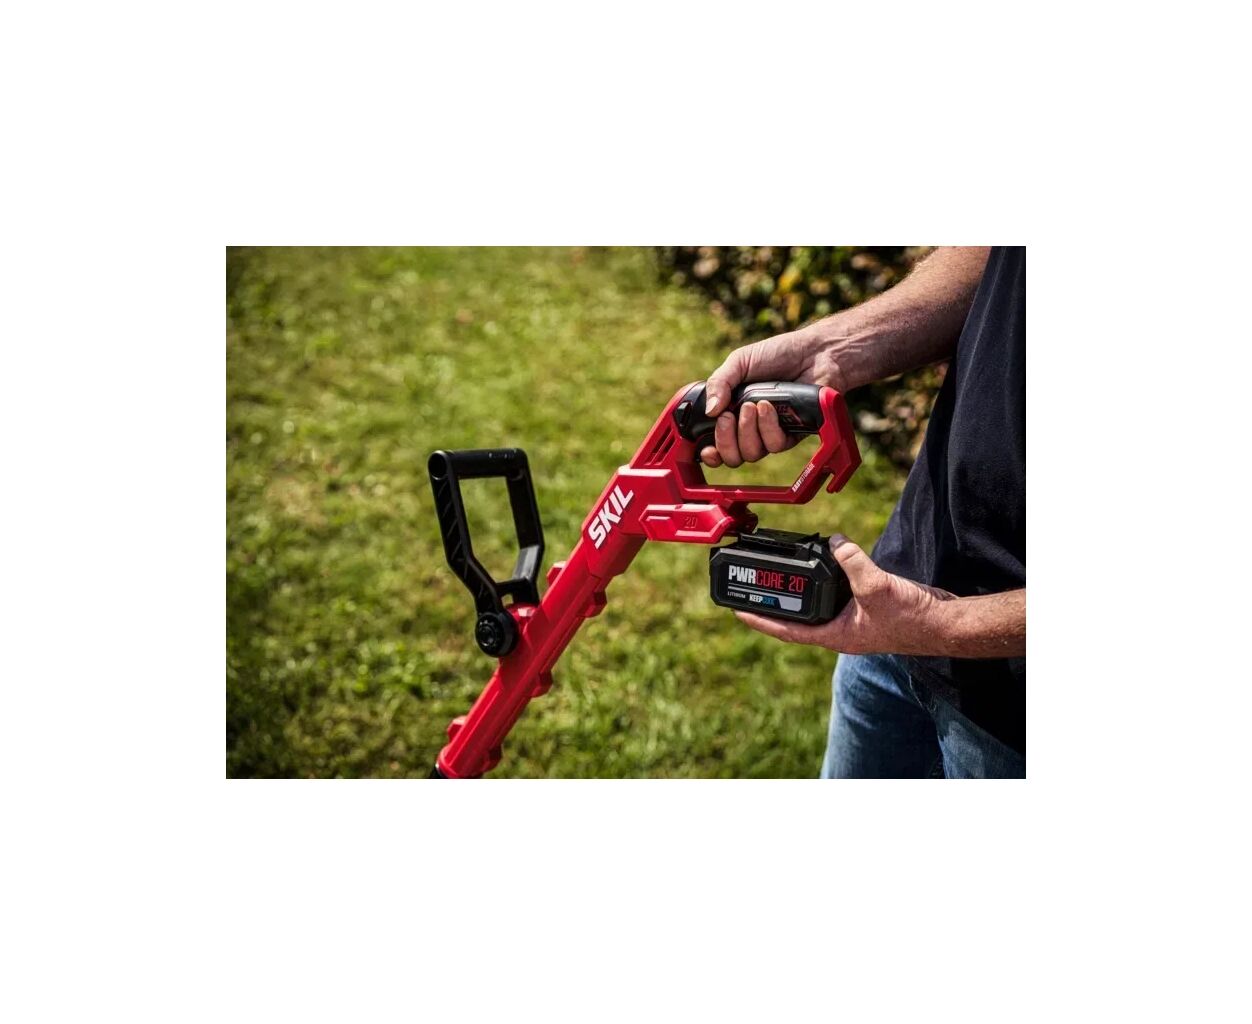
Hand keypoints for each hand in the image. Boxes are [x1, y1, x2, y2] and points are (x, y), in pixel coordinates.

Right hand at [701, 329, 843, 468]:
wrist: (814, 352)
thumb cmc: (777, 354)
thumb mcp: (740, 362)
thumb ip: (719, 383)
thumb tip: (709, 411)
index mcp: (732, 411)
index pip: (716, 444)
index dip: (710, 453)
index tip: (706, 449)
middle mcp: (749, 427)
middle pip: (732, 456)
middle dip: (726, 440)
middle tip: (728, 417)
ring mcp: (770, 432)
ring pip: (752, 453)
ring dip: (748, 431)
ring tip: (754, 405)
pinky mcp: (792, 434)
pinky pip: (775, 445)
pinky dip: (769, 427)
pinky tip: (770, 407)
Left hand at [734, 535, 958, 655]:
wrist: (943, 622)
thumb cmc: (912, 618)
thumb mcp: (876, 586)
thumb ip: (852, 562)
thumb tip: (834, 542)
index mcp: (834, 635)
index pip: (786, 630)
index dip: (759, 619)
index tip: (736, 611)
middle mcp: (838, 630)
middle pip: (795, 618)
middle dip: (772, 604)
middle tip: (750, 587)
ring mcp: (851, 620)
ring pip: (814, 605)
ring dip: (797, 591)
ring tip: (777, 574)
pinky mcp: (863, 607)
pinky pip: (834, 593)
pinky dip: (823, 579)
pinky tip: (821, 563)